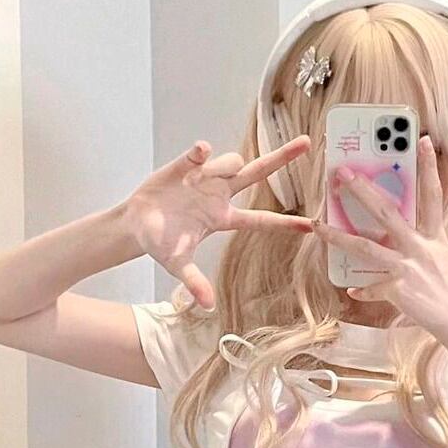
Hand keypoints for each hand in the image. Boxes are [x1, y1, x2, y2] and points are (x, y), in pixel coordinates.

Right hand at [125, 136, 313, 308]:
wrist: (136, 225)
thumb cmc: (161, 244)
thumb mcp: (178, 265)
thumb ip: (194, 282)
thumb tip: (207, 306)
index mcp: (222, 219)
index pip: (260, 221)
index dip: (284, 223)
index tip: (311, 225)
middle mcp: (220, 195)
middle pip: (257, 174)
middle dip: (281, 158)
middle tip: (306, 142)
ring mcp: (205, 177)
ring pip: (231, 162)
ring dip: (226, 166)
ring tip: (201, 180)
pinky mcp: (185, 165)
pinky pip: (201, 153)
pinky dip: (202, 151)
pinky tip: (199, 152)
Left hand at [313, 135, 447, 348]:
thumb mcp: (445, 264)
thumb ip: (425, 250)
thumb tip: (405, 248)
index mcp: (436, 238)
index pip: (432, 196)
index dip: (428, 168)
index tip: (421, 141)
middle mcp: (421, 248)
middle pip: (387, 212)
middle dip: (363, 191)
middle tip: (343, 172)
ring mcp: (408, 268)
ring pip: (365, 247)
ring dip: (338, 236)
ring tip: (319, 225)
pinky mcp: (399, 290)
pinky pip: (373, 288)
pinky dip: (363, 290)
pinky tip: (352, 290)